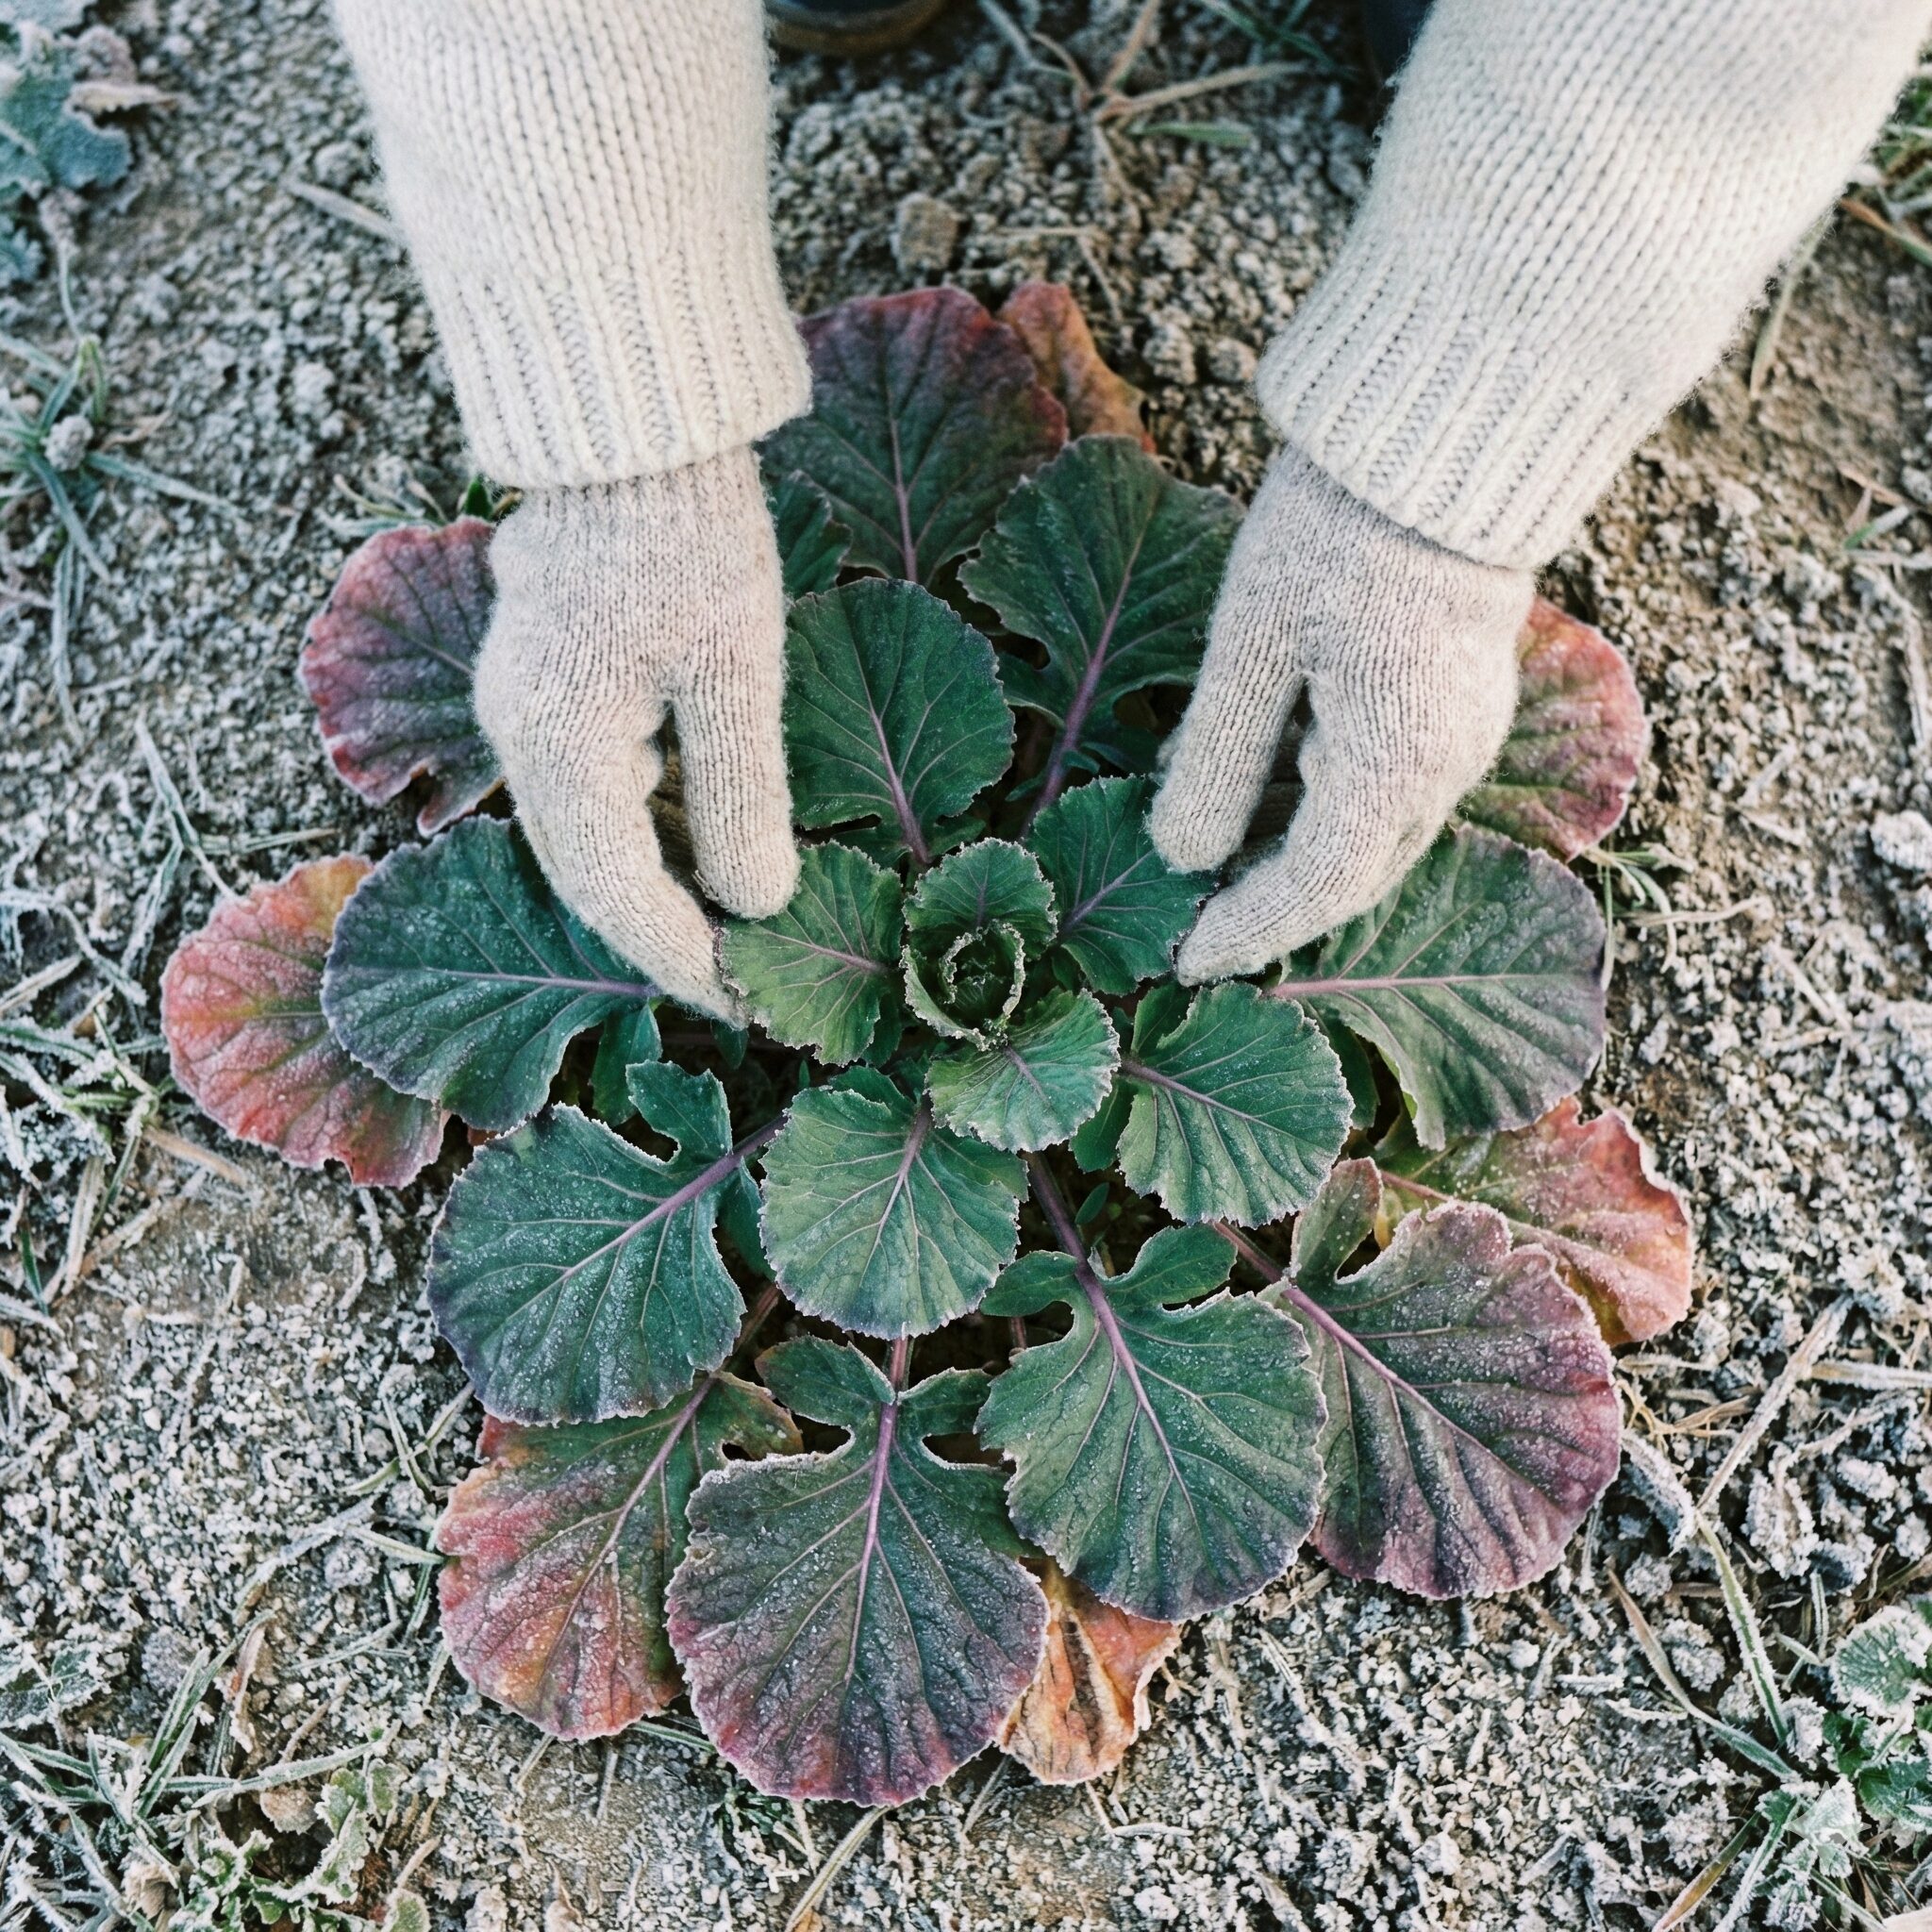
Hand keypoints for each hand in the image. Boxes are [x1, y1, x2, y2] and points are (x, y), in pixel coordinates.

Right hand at [473, 448, 797, 1019]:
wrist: (630, 412)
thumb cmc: (688, 531)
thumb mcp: (735, 672)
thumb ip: (742, 799)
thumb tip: (760, 903)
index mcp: (557, 743)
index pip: (616, 896)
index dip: (682, 960)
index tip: (747, 1006)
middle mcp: (520, 733)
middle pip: (591, 874)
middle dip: (670, 934)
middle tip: (747, 981)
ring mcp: (526, 702)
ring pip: (592, 830)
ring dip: (663, 881)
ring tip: (740, 925)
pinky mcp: (550, 673)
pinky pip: (596, 781)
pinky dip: (654, 823)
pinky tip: (711, 839)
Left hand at [1150, 446, 1530, 981]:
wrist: (1448, 430)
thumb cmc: (1339, 527)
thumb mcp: (1251, 645)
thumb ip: (1217, 761)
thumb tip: (1180, 858)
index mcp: (1396, 766)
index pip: (1314, 892)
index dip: (1246, 934)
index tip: (1183, 963)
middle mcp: (1446, 769)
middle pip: (1353, 879)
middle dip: (1275, 915)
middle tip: (1196, 937)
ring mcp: (1464, 737)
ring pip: (1375, 840)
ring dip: (1300, 867)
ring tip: (1218, 879)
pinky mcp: (1460, 703)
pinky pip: (1392, 793)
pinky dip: (1326, 816)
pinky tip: (1267, 799)